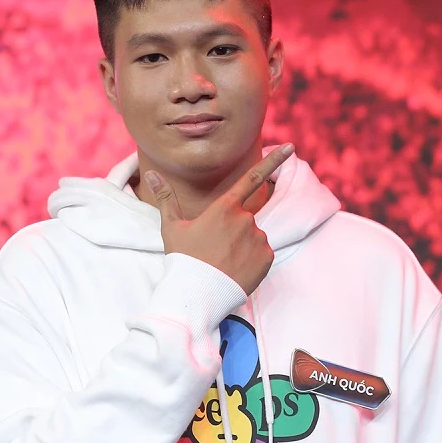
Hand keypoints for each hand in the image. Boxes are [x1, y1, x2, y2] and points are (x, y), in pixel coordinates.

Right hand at [145, 144, 293, 295]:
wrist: (197, 295)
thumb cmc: (183, 259)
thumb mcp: (172, 227)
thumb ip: (167, 198)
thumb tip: (151, 173)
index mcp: (224, 207)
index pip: (253, 178)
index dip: (274, 161)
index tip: (290, 147)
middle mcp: (245, 219)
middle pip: (244, 219)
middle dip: (233, 231)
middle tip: (214, 251)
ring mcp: (258, 238)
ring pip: (253, 237)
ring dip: (242, 246)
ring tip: (223, 263)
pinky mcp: (266, 257)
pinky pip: (262, 254)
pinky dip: (252, 260)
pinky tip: (235, 270)